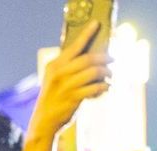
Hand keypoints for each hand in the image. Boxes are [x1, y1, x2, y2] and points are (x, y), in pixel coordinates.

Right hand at [29, 21, 111, 140]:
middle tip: (112, 58)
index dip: (86, 34)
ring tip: (110, 75)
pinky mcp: (73, 98)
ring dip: (106, 72)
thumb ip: (69, 68)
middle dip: (104, 57)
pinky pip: (95, 88)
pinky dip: (104, 87)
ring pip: (94, 72)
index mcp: (54, 65)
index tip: (97, 24)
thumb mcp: (55, 79)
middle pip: (88, 58)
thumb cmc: (54, 98)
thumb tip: (94, 58)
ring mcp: (66, 86)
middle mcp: (59, 73)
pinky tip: (106, 88)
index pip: (74, 46)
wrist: (44, 121)